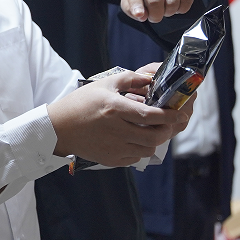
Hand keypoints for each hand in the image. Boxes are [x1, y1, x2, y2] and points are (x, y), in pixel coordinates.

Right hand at [49, 69, 188, 166]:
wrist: (58, 128)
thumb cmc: (80, 104)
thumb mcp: (104, 84)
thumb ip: (129, 79)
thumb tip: (150, 80)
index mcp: (115, 109)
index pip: (151, 115)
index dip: (170, 116)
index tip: (180, 113)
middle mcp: (117, 130)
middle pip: (154, 135)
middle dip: (167, 130)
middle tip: (169, 123)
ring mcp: (114, 147)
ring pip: (147, 149)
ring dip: (154, 140)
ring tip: (151, 131)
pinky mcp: (111, 159)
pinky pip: (135, 158)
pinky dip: (140, 149)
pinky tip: (134, 140)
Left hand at [121, 0, 193, 22]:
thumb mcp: (129, 1)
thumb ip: (131, 10)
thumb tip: (142, 16)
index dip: (137, 5)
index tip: (139, 15)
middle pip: (155, 0)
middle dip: (155, 15)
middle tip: (154, 17)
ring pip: (172, 2)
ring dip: (168, 12)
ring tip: (164, 9)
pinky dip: (181, 8)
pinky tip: (175, 5)